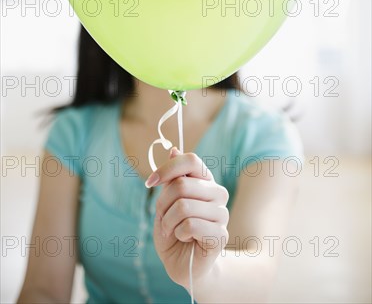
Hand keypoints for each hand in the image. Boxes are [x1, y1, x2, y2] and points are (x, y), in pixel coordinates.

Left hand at [145, 147, 228, 289]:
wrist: (182, 264)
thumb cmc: (174, 230)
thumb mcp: (166, 202)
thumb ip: (172, 178)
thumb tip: (174, 149)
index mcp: (205, 181)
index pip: (191, 160)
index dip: (168, 168)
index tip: (150, 182)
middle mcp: (217, 193)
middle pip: (182, 184)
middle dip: (163, 203)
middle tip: (163, 217)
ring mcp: (222, 213)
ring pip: (184, 206)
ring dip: (168, 221)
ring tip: (172, 229)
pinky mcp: (221, 234)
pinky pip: (190, 225)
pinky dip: (178, 233)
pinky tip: (183, 238)